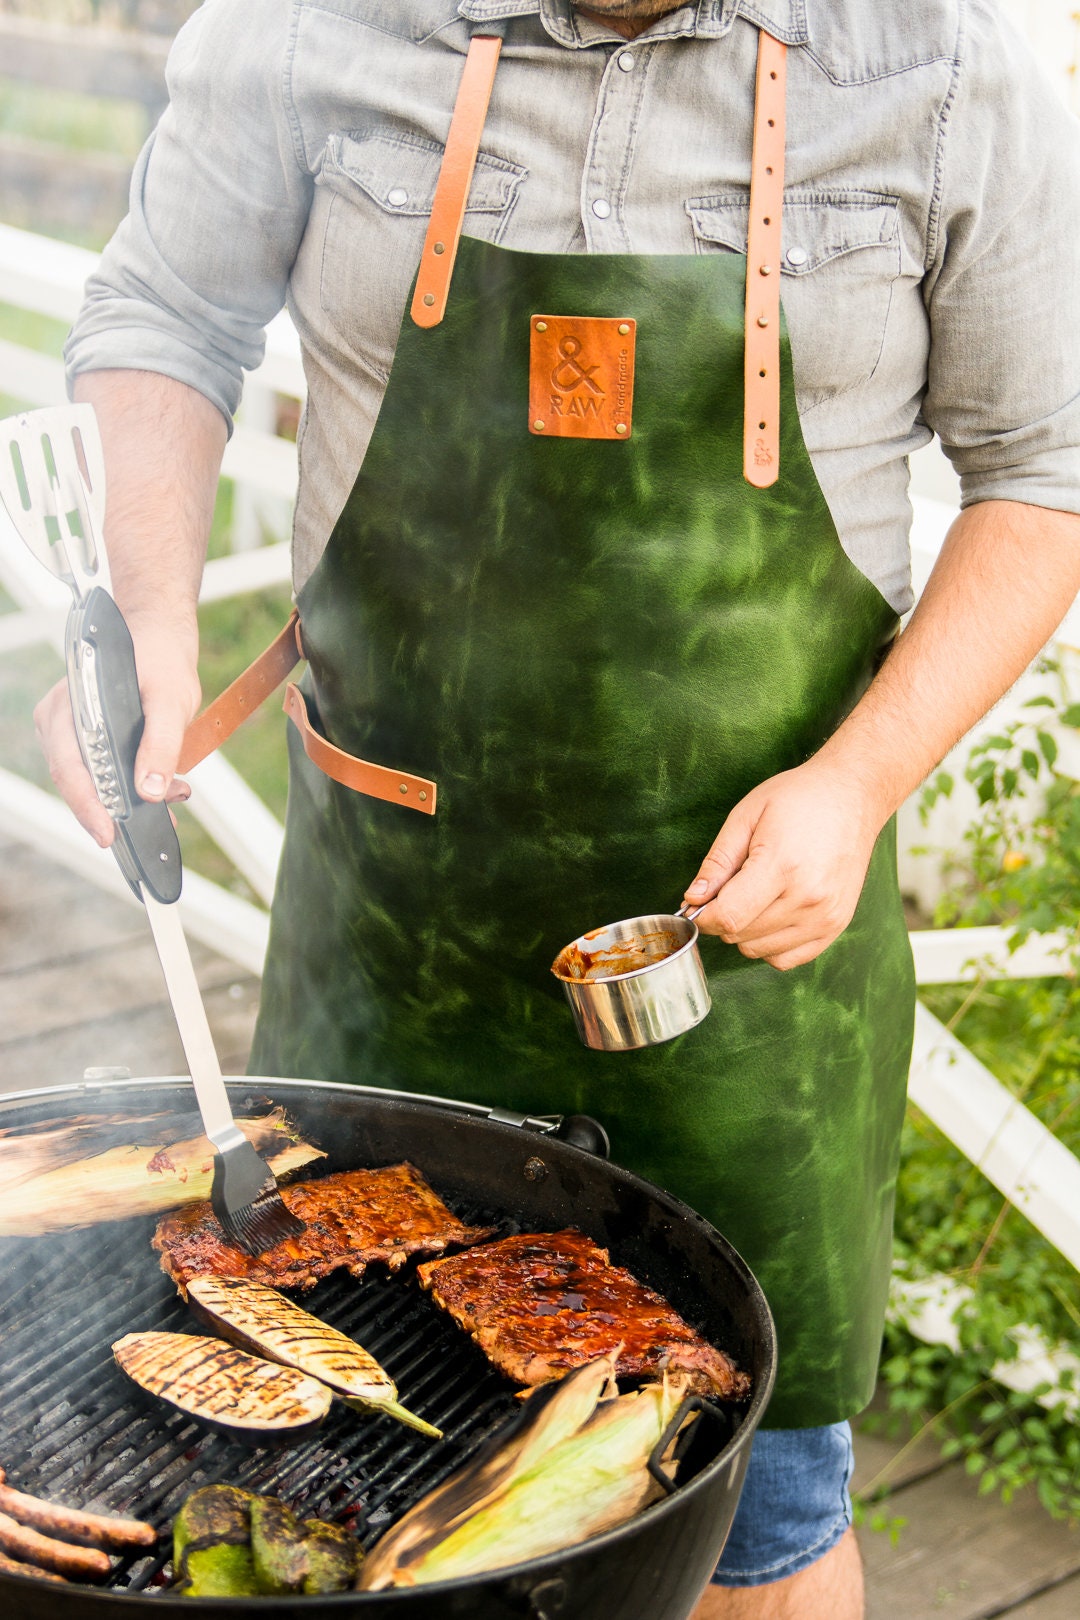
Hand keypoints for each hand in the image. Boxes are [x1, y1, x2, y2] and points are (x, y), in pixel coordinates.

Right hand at [34, 611, 199, 848]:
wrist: (159, 634)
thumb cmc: (160, 658)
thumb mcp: (171, 699)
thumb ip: (161, 744)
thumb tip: (149, 792)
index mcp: (71, 703)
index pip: (69, 765)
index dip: (87, 804)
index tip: (108, 834)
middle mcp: (61, 718)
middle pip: (75, 779)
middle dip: (112, 809)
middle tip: (149, 830)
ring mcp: (70, 728)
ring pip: (90, 779)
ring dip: (126, 799)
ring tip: (168, 806)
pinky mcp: (87, 737)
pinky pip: (100, 770)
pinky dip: (128, 785)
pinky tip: (162, 792)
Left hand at [682, 760, 885, 969]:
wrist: (852, 797)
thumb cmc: (799, 799)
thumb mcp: (746, 816)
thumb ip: (717, 862)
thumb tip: (693, 898)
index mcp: (783, 866)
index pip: (729, 917)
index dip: (704, 916)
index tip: (699, 902)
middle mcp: (809, 898)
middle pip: (741, 936)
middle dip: (723, 918)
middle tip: (730, 888)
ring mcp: (826, 917)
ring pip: (760, 951)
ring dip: (745, 932)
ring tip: (755, 896)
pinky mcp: (836, 926)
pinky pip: (787, 959)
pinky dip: (769, 944)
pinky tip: (771, 914)